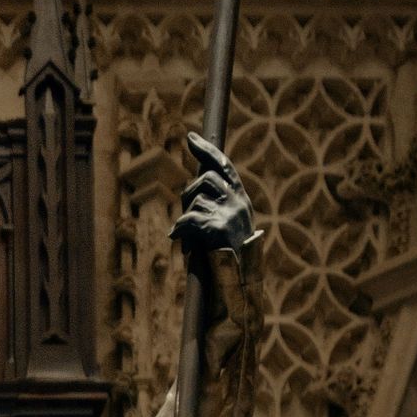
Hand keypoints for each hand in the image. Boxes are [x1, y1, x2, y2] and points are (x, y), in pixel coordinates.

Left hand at [171, 133, 255, 262]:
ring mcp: (230, 213)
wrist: (239, 279)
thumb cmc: (226, 254)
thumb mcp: (224, 223)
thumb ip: (213, 204)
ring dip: (185, 216)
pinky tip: (176, 238)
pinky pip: (188, 219)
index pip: (224, 166)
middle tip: (185, 217)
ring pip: (195, 198)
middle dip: (188, 195)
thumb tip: (191, 191)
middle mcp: (238, 202)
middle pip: (204, 179)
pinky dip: (178, 229)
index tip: (191, 137)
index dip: (207, 151)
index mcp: (240, 199)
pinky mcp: (218, 227)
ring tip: (189, 236)